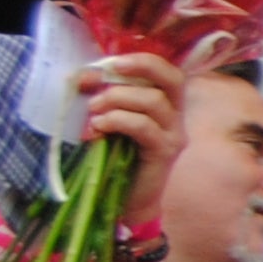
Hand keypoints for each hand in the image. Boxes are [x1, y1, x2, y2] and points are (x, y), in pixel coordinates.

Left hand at [77, 53, 184, 189]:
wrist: (128, 200)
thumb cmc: (117, 158)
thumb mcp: (111, 120)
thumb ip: (105, 99)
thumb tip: (85, 77)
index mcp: (166, 105)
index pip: (167, 72)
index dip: (142, 61)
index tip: (111, 62)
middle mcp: (176, 117)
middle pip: (173, 79)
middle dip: (141, 67)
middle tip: (110, 71)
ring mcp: (173, 135)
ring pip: (153, 101)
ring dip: (117, 99)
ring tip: (93, 111)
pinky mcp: (164, 152)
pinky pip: (143, 126)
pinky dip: (117, 120)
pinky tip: (98, 128)